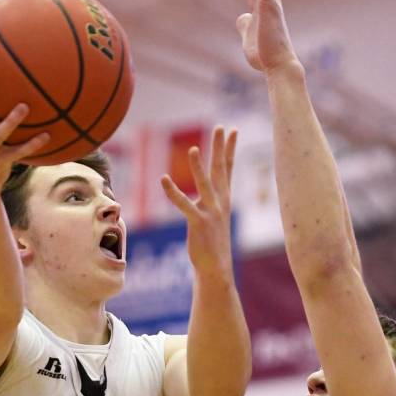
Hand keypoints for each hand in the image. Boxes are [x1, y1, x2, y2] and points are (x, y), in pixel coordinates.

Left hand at [161, 125, 236, 277]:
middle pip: (220, 170)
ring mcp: (211, 213)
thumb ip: (211, 201)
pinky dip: (173, 193)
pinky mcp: (199, 224)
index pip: (228, 169)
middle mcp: (220, 203)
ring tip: (193, 149)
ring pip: (204, 185)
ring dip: (197, 167)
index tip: (232, 131)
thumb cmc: (213, 243)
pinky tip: (164, 180)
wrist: (216, 268)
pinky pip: (184, 205)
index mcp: (224, 200)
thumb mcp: (215, 217)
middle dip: (220, 148)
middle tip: (221, 127)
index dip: (229, 149)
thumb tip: (205, 190)